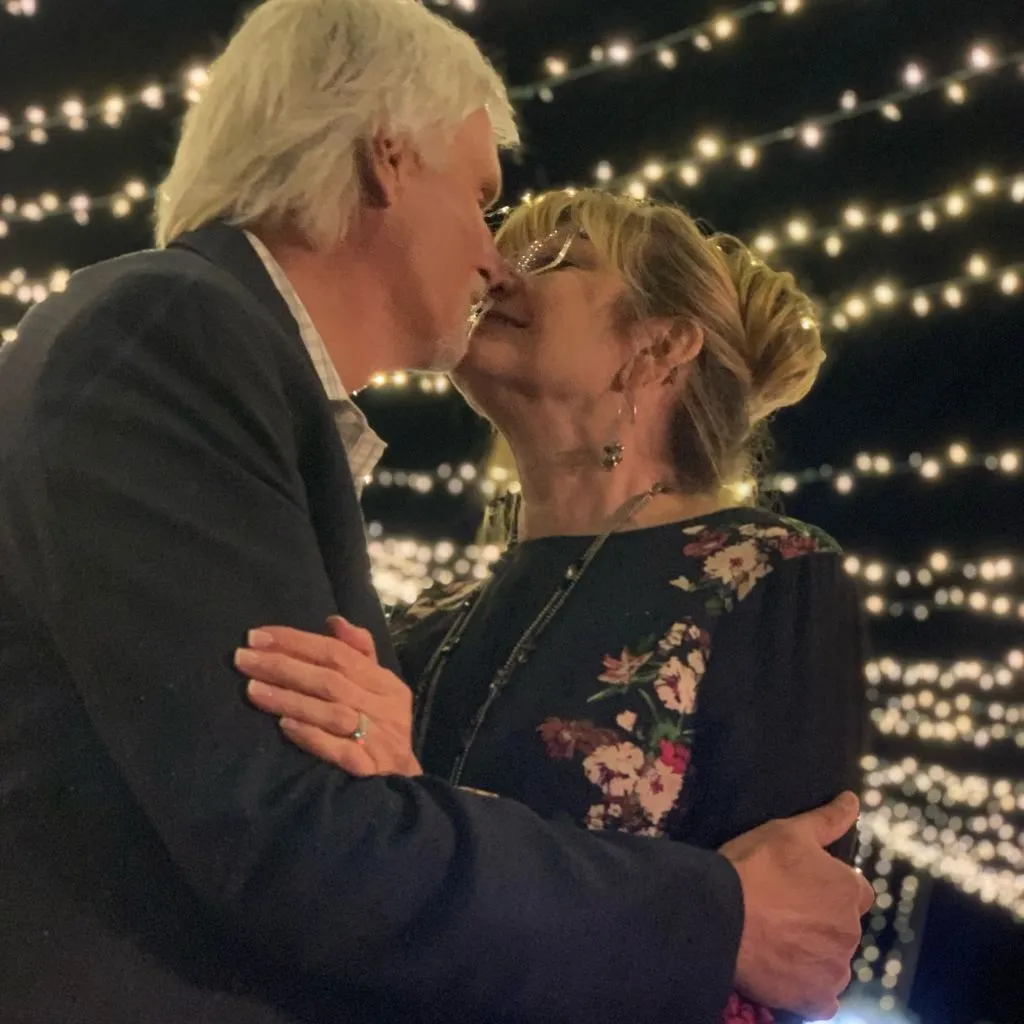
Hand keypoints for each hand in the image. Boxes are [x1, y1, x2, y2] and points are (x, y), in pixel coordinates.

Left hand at [235, 615, 421, 776]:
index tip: (257, 636)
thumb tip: (334, 621)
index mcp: (386, 684)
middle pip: (330, 680)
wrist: (403, 786)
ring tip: (251, 689)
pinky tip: (284, 726)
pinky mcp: (369, 770)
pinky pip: (340, 751)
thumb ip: (360, 653)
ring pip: (332, 713)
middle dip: (283, 666)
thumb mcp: (379, 688)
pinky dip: (312, 737)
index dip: (297, 642)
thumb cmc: (382, 730)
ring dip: (290, 699)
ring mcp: (378, 740)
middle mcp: (385, 708)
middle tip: (243, 658)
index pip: (339, 654)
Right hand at [720, 791, 873, 1019]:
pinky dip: (809, 990)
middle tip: (783, 913)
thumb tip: (854, 800)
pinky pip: (823, 999)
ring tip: (778, 942)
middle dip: (821, 922)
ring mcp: (835, 969)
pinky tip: (785, 973)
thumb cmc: (755, 866)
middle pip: (843, 928)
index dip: (829, 888)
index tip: (802, 887)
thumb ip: (827, 820)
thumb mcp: (788, 831)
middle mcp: (851, 932)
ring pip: (833, 962)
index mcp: (848, 891)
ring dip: (815, 955)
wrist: (721, 913)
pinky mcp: (816, 999)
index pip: (856, 891)